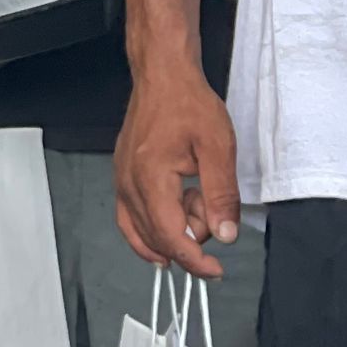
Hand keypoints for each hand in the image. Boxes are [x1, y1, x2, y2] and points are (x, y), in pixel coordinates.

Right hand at [114, 56, 239, 276]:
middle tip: (212, 207)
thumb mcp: (218, 148)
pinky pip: (131, 220)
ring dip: (175, 230)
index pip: (171, 238)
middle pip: (159, 240)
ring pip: (145, 233)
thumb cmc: (188, 102)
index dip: (195, 262)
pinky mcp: (123, 178)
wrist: (163, 74)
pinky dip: (151, 232)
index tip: (216, 271)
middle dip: (191, 238)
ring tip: (195, 198)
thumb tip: (224, 235)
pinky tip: (169, 234)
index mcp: (150, 178)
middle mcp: (128, 184)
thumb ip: (222, 196)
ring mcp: (121, 182)